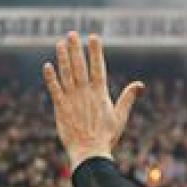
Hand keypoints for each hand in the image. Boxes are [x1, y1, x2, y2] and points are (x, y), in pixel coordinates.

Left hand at [43, 32, 144, 170]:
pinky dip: (50, 77)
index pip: (98, 67)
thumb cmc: (107, 137)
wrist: (90, 153)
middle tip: (72, 33)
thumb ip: (128, 98)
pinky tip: (47, 66)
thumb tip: (140, 84)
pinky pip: (54, 89)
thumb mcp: (120, 116)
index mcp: (100, 94)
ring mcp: (72, 99)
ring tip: (60, 43)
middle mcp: (85, 93)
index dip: (96, 51)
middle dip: (76, 48)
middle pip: (80, 66)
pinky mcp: (60, 108)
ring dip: (63, 57)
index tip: (93, 37)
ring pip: (66, 74)